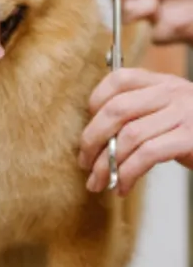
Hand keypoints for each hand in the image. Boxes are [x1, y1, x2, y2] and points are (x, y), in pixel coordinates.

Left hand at [78, 68, 192, 195]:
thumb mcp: (169, 113)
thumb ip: (140, 112)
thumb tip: (96, 136)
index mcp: (162, 83)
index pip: (118, 79)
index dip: (95, 102)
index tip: (89, 128)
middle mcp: (172, 93)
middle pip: (116, 109)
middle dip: (91, 139)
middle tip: (84, 163)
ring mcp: (183, 115)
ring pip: (128, 136)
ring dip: (106, 164)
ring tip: (98, 182)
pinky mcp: (190, 139)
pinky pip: (147, 155)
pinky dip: (128, 174)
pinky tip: (123, 186)